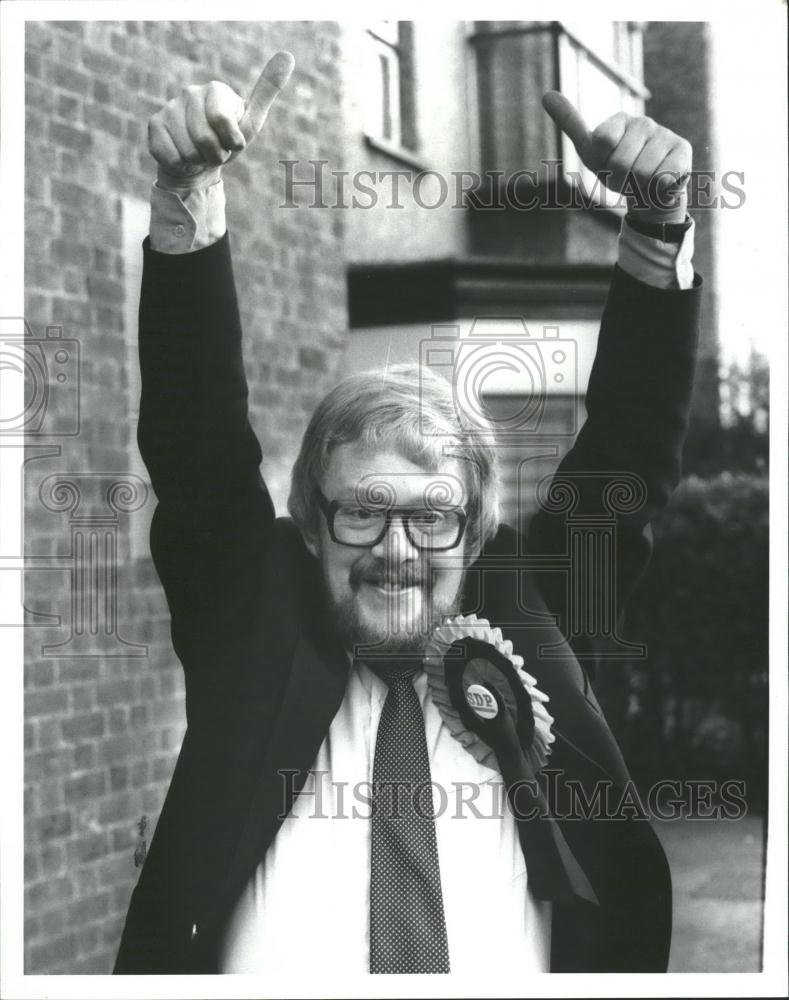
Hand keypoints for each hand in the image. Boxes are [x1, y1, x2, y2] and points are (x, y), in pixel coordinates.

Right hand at [148, 51, 294, 190]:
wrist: (199, 161)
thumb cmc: (229, 140)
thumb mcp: (252, 121)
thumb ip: (267, 90)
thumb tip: (287, 55)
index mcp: (216, 89)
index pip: (223, 122)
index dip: (231, 143)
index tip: (233, 143)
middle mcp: (190, 93)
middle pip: (205, 140)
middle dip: (216, 155)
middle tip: (216, 151)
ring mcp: (170, 108)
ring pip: (187, 151)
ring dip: (198, 161)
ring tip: (200, 153)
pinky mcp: (154, 125)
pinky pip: (171, 156)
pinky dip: (181, 164)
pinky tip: (183, 155)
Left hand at [542, 91, 690, 222]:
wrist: (647, 192)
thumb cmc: (616, 170)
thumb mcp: (590, 151)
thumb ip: (571, 123)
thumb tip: (546, 94)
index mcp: (619, 120)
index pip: (602, 141)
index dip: (602, 162)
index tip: (607, 163)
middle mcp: (643, 123)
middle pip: (621, 162)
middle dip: (620, 179)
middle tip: (626, 177)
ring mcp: (665, 135)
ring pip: (643, 172)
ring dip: (639, 186)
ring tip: (642, 180)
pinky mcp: (682, 151)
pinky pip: (663, 178)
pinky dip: (657, 189)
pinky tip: (660, 182)